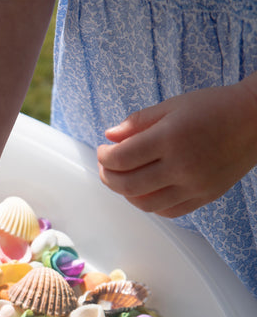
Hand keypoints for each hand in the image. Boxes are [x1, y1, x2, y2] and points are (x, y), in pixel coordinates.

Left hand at [97, 82, 256, 217]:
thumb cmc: (213, 107)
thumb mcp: (172, 106)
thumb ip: (138, 122)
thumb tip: (109, 136)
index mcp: (170, 138)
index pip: (121, 159)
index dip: (104, 158)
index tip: (102, 152)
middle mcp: (181, 166)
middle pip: (127, 185)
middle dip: (108, 177)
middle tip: (105, 168)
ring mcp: (194, 185)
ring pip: (144, 204)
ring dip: (126, 194)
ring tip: (123, 180)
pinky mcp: (205, 197)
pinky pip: (167, 211)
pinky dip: (150, 204)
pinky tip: (145, 191)